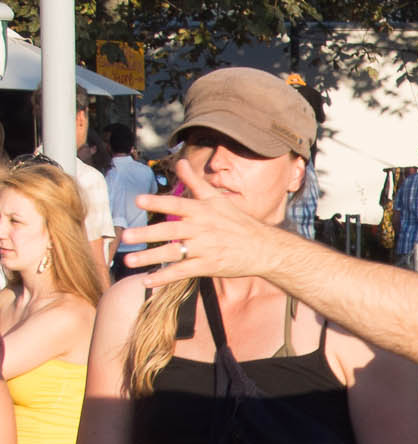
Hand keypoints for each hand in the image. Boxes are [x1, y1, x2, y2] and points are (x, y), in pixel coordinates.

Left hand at [122, 188, 299, 291]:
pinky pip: (183, 272)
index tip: (139, 200)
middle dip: (147, 234)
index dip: (158, 202)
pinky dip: (164, 277)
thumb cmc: (238, 222)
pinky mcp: (209, 267)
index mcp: (202, 211)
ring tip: (129, 261)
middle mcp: (202, 229)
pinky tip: (147, 281)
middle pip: (171, 230)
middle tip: (126, 237)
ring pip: (173, 253)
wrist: (264, 248)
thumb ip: (195, 182)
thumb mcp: (217, 199)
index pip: (177, 204)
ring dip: (150, 258)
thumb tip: (180, 162)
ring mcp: (205, 249)